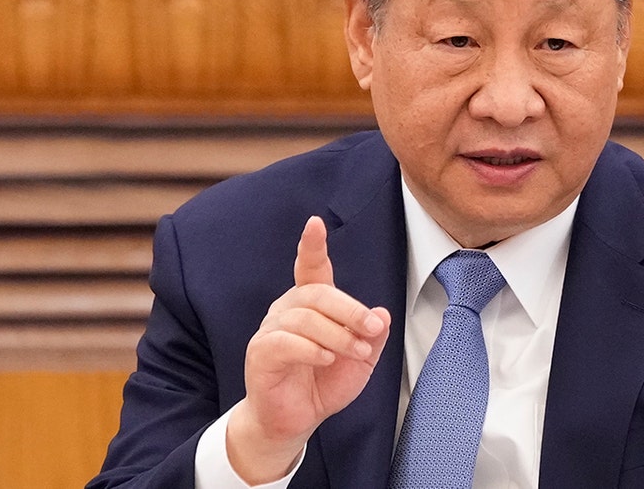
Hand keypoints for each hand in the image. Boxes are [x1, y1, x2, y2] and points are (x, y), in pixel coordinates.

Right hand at [226, 216, 390, 483]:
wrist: (296, 420)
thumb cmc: (324, 383)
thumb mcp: (360, 359)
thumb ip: (372, 335)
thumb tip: (382, 313)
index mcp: (311, 304)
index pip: (311, 268)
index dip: (312, 246)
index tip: (314, 223)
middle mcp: (288, 309)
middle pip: (318, 293)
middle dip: (350, 309)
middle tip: (372, 328)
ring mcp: (271, 330)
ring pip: (305, 318)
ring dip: (337, 335)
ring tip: (355, 352)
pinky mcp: (261, 353)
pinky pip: (285, 341)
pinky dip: (312, 349)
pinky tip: (326, 359)